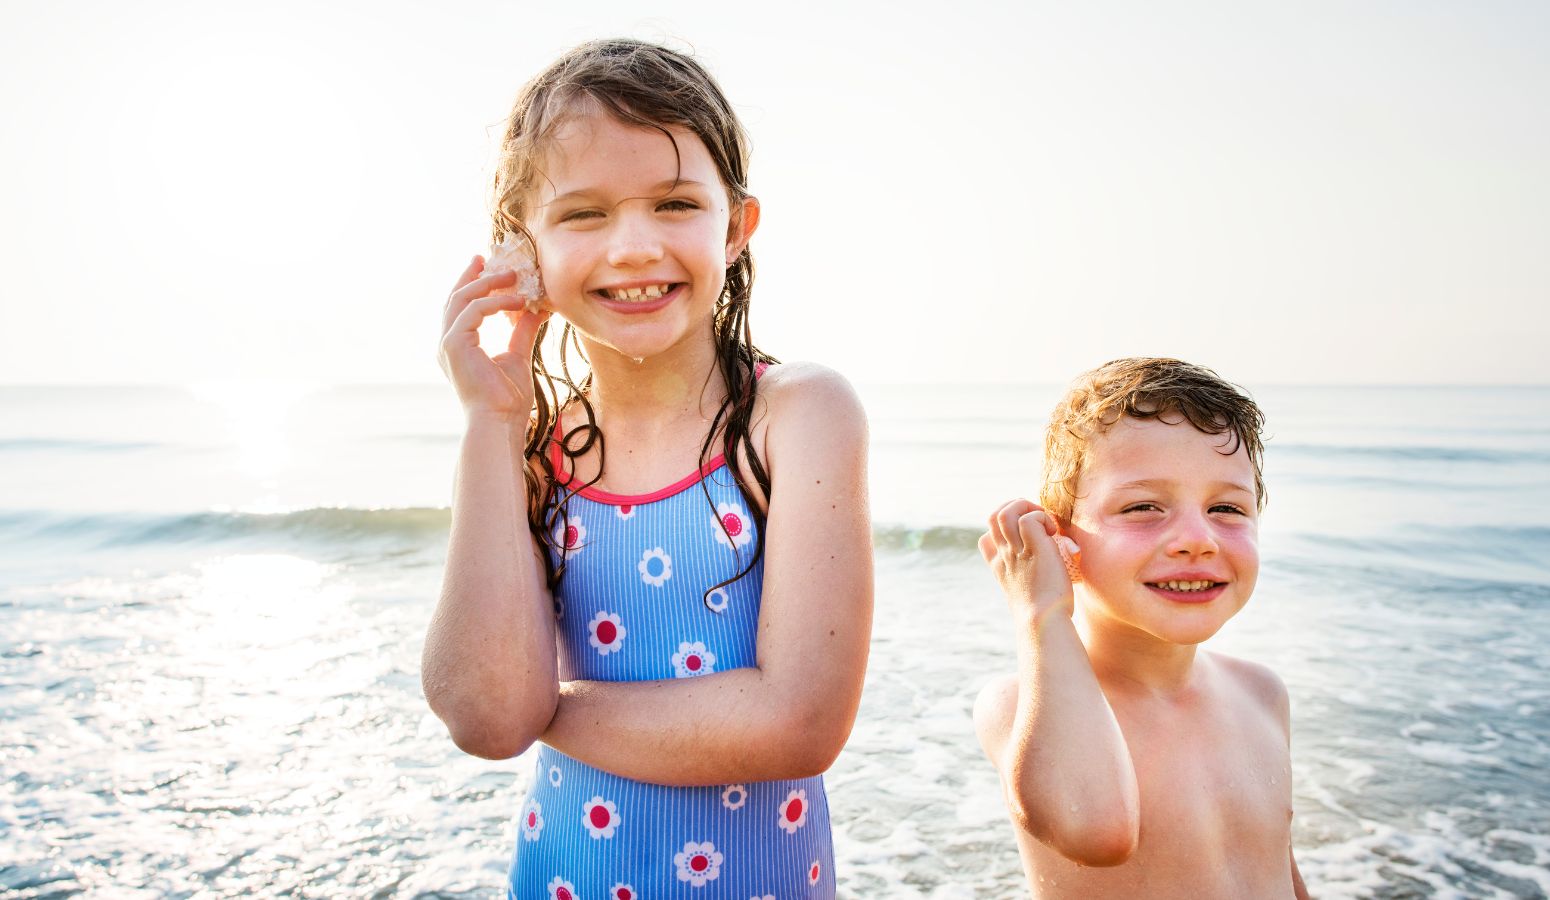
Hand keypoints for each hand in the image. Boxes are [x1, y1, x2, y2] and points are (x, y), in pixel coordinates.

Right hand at [438, 256, 551, 418]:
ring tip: (514, 276)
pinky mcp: (454, 345)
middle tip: (489, 258)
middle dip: (473, 275)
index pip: (460, 307)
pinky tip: (518, 300)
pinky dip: (495, 301)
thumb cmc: (507, 400)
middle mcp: (448, 343)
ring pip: (462, 299)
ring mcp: (448, 344)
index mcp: (458, 346)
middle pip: (455, 298)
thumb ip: (522, 332)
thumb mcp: (517, 357)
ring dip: (488, 283)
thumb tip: (535, 310)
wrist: (499, 423)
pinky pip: (473, 311)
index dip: (470, 283)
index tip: (483, 264)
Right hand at [979, 499, 1079, 618]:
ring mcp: (1017, 551)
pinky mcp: (1035, 548)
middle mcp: (1005, 556)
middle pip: (993, 517)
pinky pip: (1029, 518)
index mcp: (1001, 568)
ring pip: (1005, 512)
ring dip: (1026, 508)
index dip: (1003, 532)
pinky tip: (1053, 533)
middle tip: (1038, 523)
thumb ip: (1035, 581)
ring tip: (1044, 523)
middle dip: (1015, 509)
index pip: (986, 540)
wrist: (1044, 624)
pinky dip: (1042, 518)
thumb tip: (1055, 573)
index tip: (1024, 541)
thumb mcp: (1031, 596)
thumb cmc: (1046, 617)